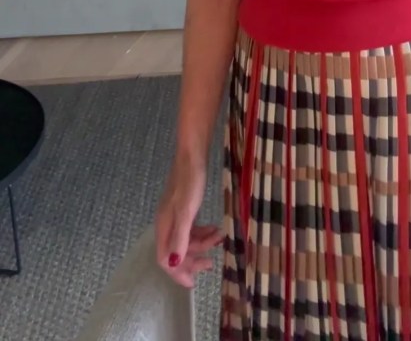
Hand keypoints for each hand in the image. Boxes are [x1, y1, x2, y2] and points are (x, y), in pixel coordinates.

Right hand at [155, 157, 223, 287]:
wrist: (192, 156)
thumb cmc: (189, 183)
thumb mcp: (186, 212)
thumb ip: (180, 238)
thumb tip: (172, 264)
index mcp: (163, 226)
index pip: (165, 259)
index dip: (178, 272)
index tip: (194, 281)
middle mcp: (166, 223)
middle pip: (176, 252)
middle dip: (193, 260)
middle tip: (211, 262)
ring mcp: (175, 215)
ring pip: (186, 240)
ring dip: (202, 244)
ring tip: (220, 238)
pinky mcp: (184, 208)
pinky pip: (191, 229)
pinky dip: (203, 233)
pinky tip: (214, 230)